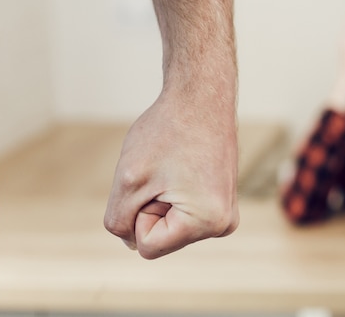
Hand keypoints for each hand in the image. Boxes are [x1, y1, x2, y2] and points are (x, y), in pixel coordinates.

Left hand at [103, 89, 238, 258]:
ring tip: (176, 166)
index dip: (139, 212)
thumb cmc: (168, 131)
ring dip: (161, 197)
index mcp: (209, 222)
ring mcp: (226, 214)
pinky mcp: (221, 202)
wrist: (203, 97)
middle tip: (166, 170)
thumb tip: (132, 241)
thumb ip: (119, 222)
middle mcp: (224, 224)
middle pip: (161, 238)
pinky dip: (172, 192)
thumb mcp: (128, 181)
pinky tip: (184, 166)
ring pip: (169, 224)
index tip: (158, 179)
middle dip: (151, 205)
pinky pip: (181, 213)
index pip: (147, 246)